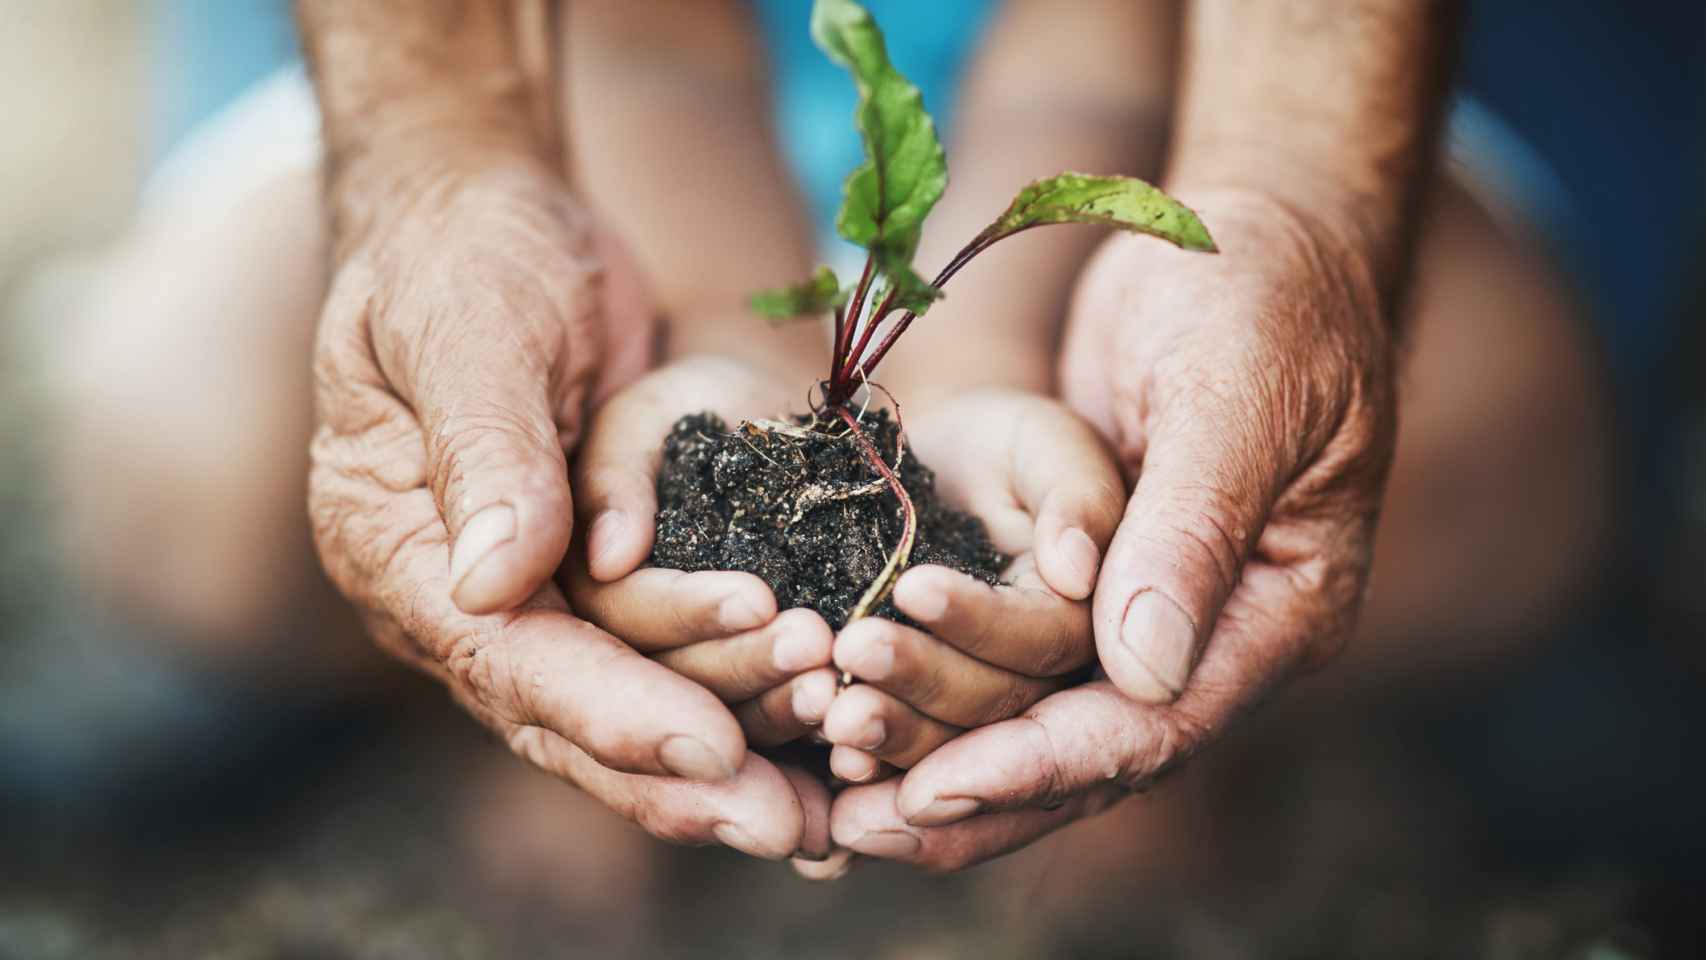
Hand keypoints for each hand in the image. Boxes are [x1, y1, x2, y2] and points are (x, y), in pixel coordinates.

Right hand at [309, 167, 824, 859]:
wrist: (489, 221)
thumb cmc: (465, 255)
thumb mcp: (468, 327)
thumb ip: (486, 449)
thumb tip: (494, 584)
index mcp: (396, 549)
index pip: (508, 657)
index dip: (611, 710)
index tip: (711, 751)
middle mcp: (455, 598)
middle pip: (567, 716)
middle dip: (678, 775)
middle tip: (789, 827)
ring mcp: (525, 595)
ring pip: (624, 705)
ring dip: (726, 749)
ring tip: (826, 801)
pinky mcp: (590, 580)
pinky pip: (663, 661)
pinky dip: (734, 704)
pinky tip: (813, 751)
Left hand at [827, 188, 1397, 869]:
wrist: (1245, 233)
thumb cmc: (1260, 294)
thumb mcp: (1235, 397)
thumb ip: (1192, 529)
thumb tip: (1141, 674)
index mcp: (1279, 610)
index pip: (1157, 724)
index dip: (1044, 764)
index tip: (939, 789)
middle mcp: (1216, 636)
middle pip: (1090, 753)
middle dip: (974, 788)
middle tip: (854, 826)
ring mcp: (1152, 612)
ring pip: (1042, 721)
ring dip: (941, 756)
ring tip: (835, 799)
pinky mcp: (1090, 582)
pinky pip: (1013, 662)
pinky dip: (941, 695)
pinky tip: (854, 725)